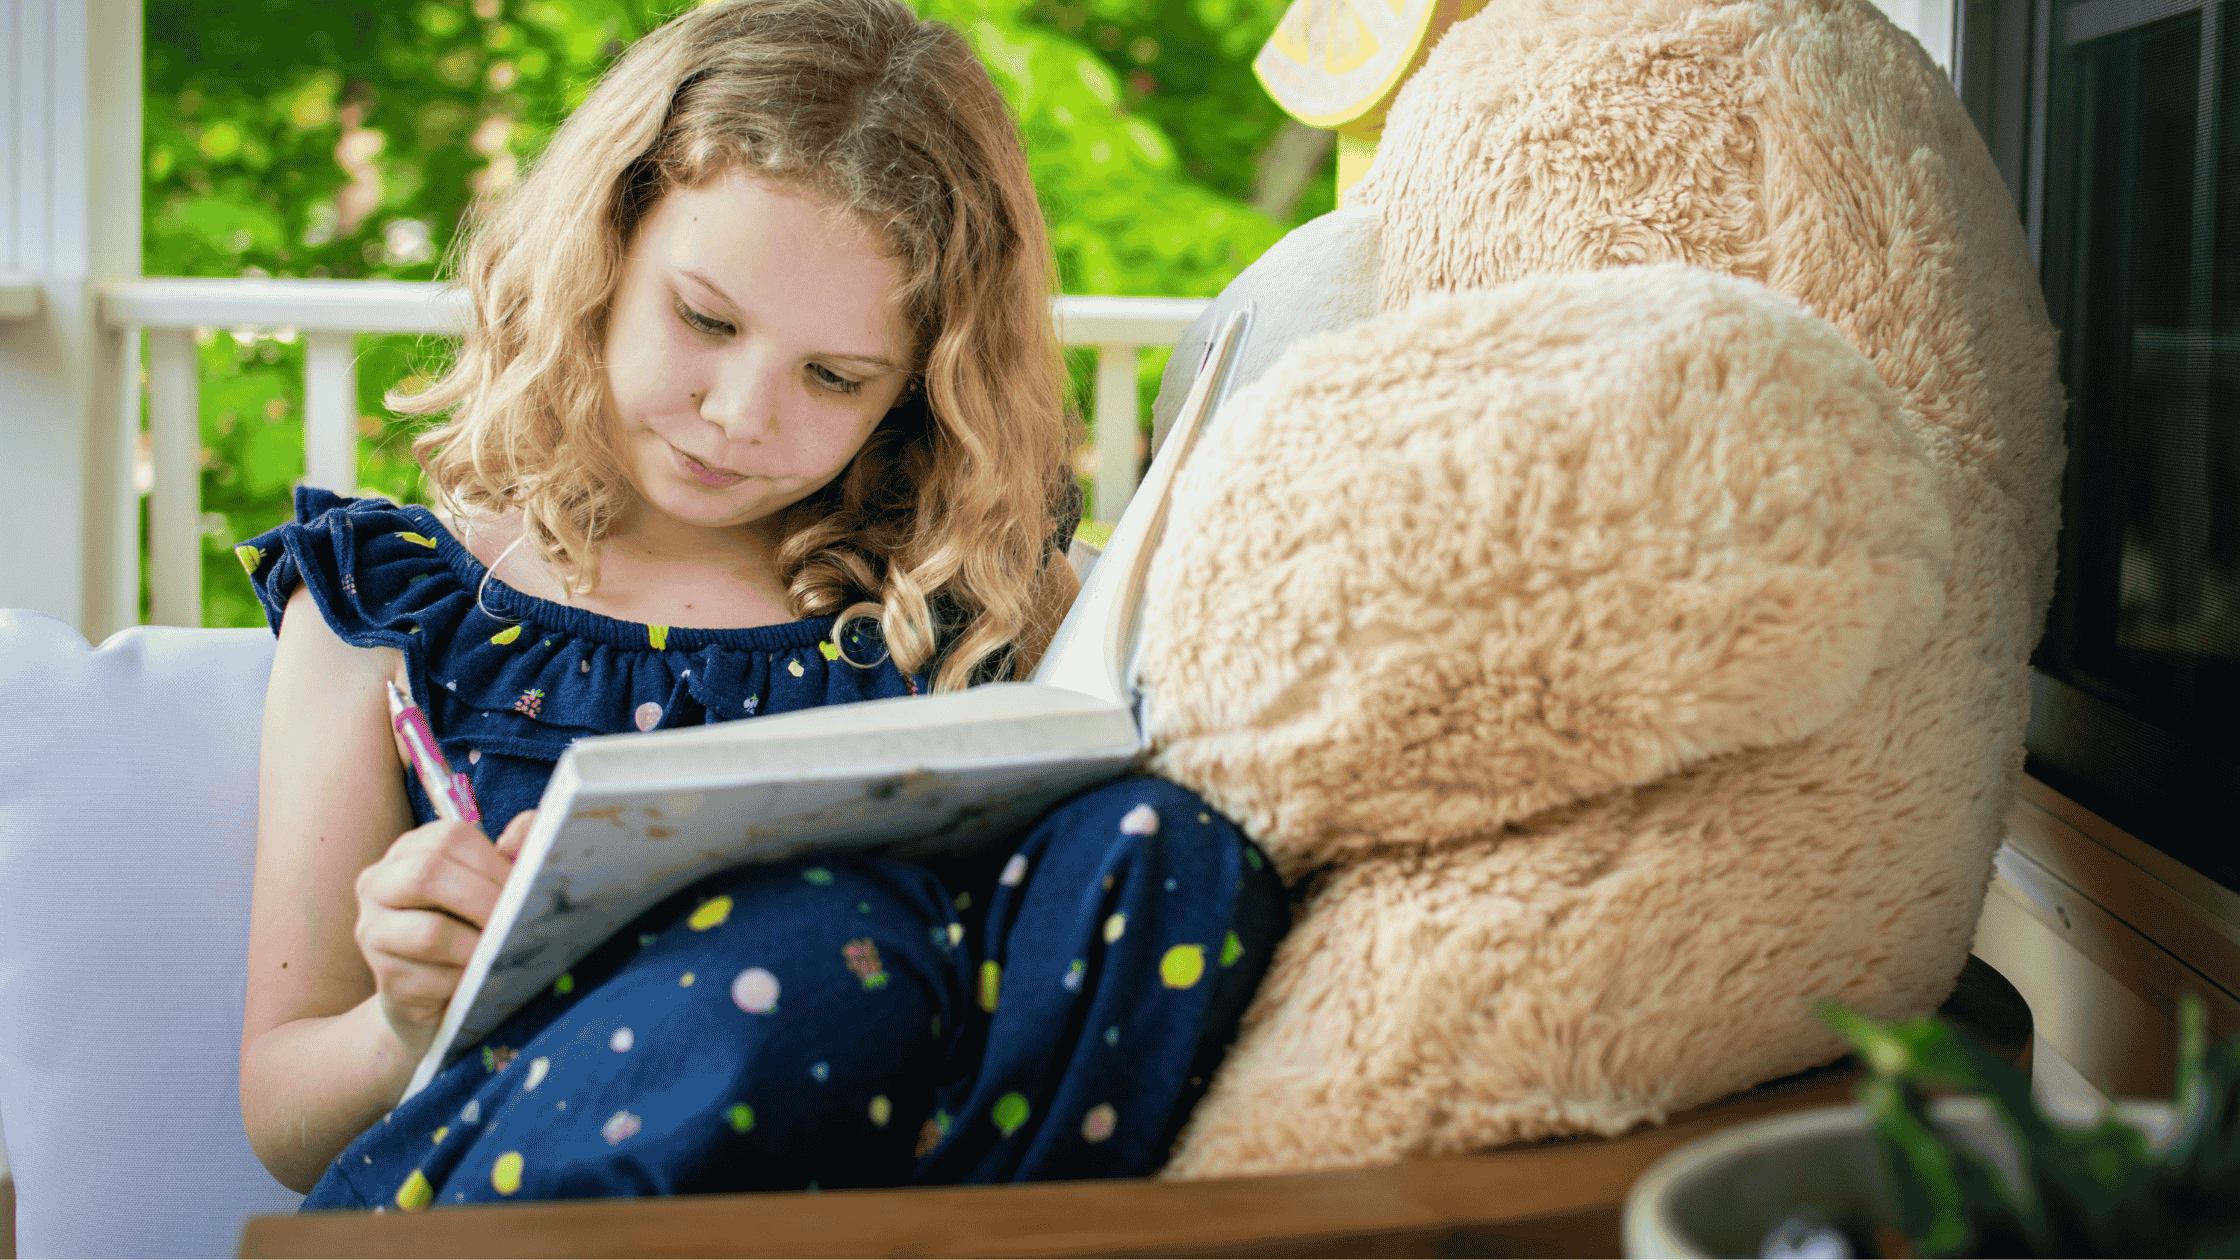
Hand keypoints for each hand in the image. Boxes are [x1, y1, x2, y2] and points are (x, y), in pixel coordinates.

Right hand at [352, 811, 536, 1056]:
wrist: (434, 998)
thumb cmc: (469, 929)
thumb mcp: (493, 885)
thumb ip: (516, 851)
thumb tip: (524, 830)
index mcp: (409, 851)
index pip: (450, 838)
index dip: (495, 862)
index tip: (526, 887)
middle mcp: (378, 884)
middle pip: (428, 874)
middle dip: (485, 900)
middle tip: (518, 921)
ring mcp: (373, 933)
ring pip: (429, 933)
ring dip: (478, 946)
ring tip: (503, 951)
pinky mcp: (385, 979)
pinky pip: (431, 979)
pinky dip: (466, 980)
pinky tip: (480, 981)